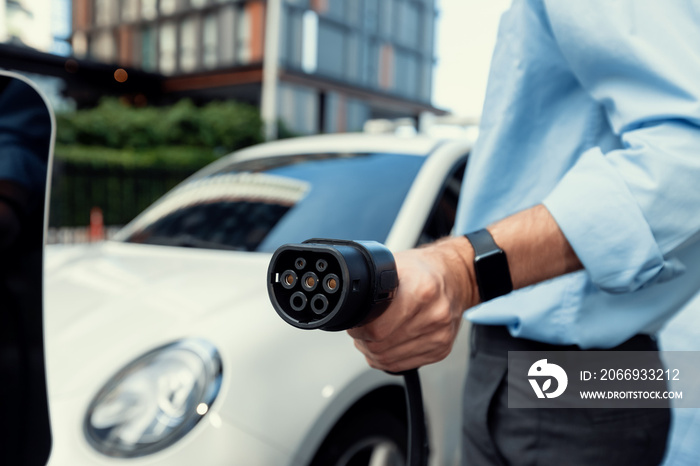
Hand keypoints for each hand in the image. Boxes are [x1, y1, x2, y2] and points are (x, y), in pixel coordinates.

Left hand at [347, 236, 477, 372]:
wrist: (456, 278)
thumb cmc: (424, 271)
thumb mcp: (395, 265)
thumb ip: (374, 286)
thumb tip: (348, 307)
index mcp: (423, 290)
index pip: (378, 327)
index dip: (359, 328)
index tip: (356, 323)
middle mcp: (435, 315)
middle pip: (382, 346)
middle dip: (364, 341)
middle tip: (361, 330)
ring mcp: (440, 335)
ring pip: (389, 359)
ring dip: (374, 352)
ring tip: (373, 336)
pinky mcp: (441, 350)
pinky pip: (402, 365)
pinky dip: (388, 358)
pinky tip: (388, 344)